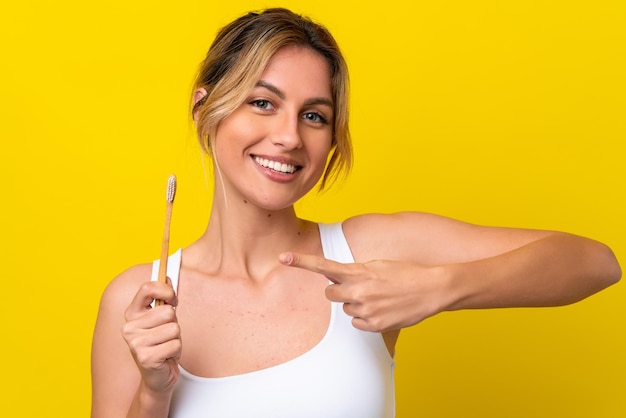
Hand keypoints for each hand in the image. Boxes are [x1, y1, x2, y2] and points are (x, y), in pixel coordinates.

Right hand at [122, 279, 180, 394]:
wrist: (158, 376)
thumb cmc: (161, 343)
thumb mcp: (162, 318)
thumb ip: (163, 299)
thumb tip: (167, 276)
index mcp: (132, 314)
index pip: (147, 288)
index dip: (165, 290)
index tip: (172, 298)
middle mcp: (129, 327)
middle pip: (168, 311)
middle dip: (174, 323)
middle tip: (166, 334)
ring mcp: (135, 344)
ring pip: (174, 328)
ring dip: (176, 338)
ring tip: (166, 345)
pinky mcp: (146, 358)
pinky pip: (175, 344)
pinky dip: (176, 351)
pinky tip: (166, 357)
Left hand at [279, 253, 449, 331]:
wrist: (431, 289)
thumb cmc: (405, 274)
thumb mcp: (378, 265)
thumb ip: (356, 272)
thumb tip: (340, 280)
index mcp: (358, 272)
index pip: (323, 267)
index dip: (301, 262)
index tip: (282, 257)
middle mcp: (358, 291)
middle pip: (330, 295)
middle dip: (339, 291)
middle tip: (357, 287)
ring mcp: (366, 310)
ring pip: (346, 309)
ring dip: (357, 304)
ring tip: (379, 298)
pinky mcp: (374, 326)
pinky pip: (357, 323)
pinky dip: (366, 317)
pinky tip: (382, 309)